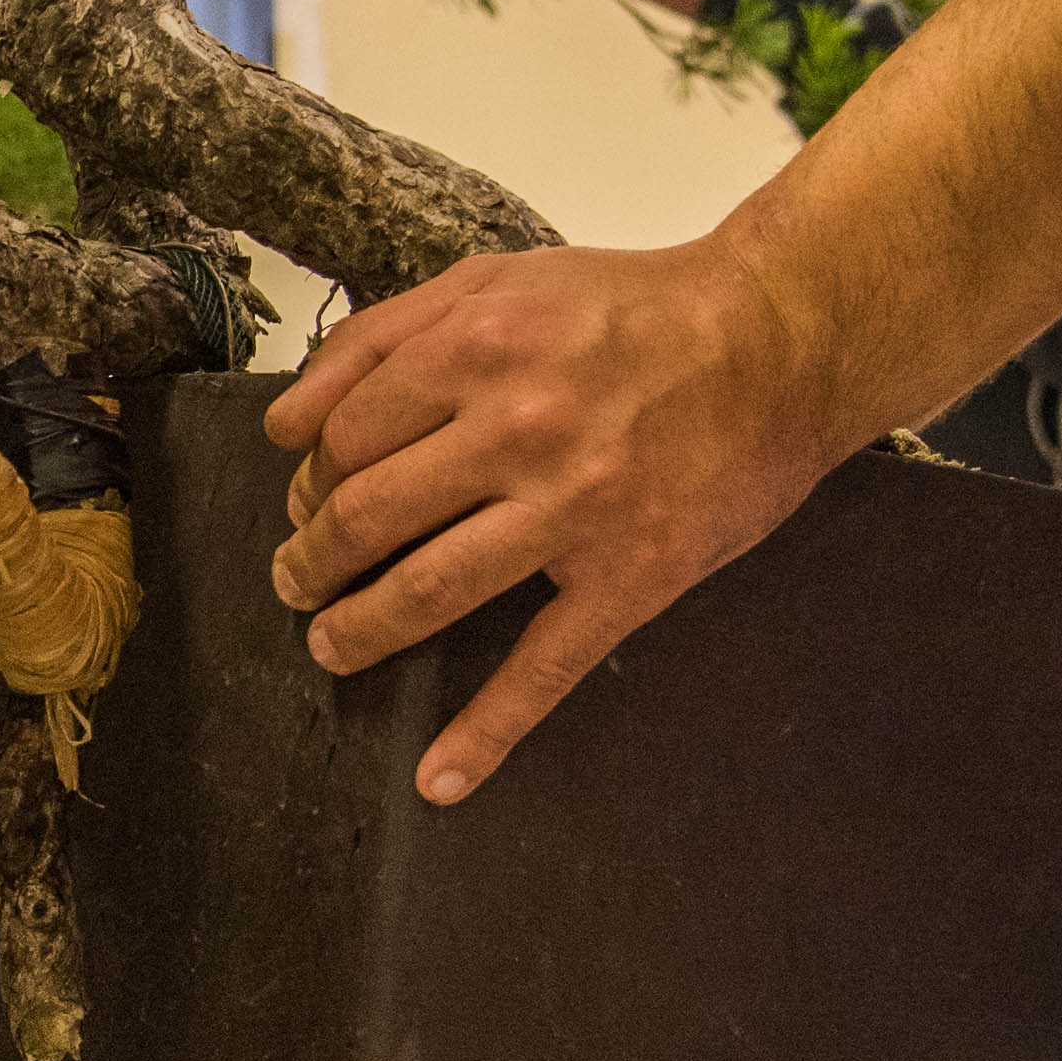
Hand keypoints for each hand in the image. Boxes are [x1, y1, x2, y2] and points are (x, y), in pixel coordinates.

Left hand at [263, 235, 855, 805]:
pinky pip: (543, 669)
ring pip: (426, 590)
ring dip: (357, 630)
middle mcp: (517, 428)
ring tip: (330, 644)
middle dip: (311, 559)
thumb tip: (284, 423)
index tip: (305, 503)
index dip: (308, 481)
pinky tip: (439, 778)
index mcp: (475, 348)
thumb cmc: (630, 309)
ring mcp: (575, 510)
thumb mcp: (495, 282)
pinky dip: (485, 734)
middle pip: (366, 515)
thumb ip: (379, 337)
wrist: (778, 341)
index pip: (342, 437)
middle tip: (297, 578)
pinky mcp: (632, 576)